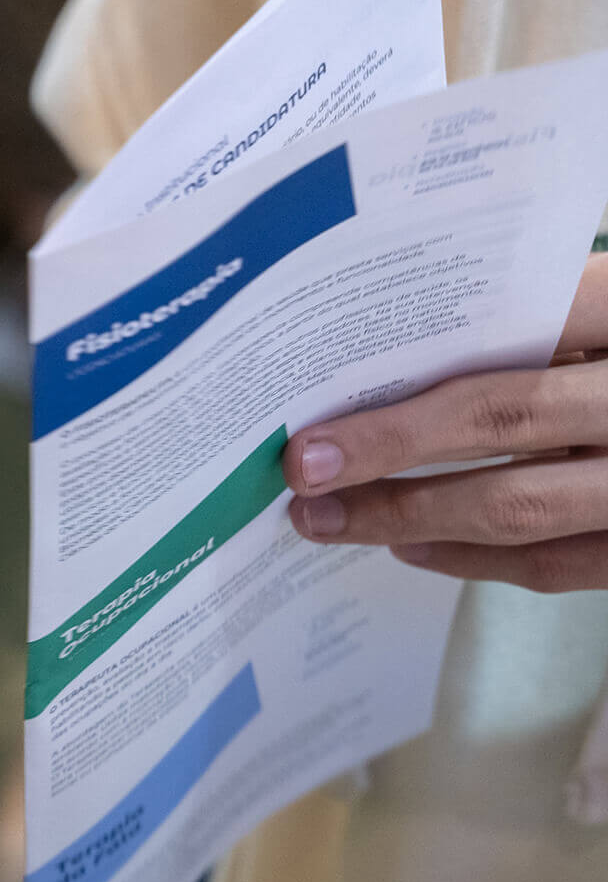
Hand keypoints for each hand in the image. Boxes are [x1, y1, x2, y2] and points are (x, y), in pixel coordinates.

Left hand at [284, 252, 607, 591]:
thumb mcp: (602, 317)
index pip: (523, 321)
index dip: (424, 362)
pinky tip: (410, 544)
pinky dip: (471, 559)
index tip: (328, 400)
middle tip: (303, 467)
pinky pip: (556, 564)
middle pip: (503, 417)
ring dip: (408, 515)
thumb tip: (389, 351)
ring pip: (519, 505)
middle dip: (388, 447)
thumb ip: (535, 317)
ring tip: (329, 517)